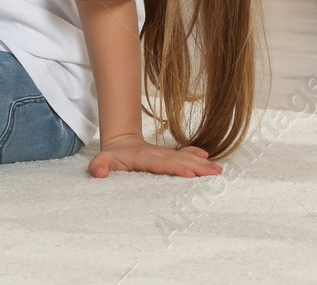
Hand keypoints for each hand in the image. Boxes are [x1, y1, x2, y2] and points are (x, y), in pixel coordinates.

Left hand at [89, 134, 222, 178]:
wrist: (120, 142)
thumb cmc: (112, 156)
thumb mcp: (101, 160)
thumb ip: (99, 166)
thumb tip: (99, 174)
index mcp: (144, 158)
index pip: (161, 163)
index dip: (174, 167)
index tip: (189, 172)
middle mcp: (158, 154)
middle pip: (179, 160)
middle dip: (197, 166)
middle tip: (214, 173)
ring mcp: (165, 154)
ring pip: (185, 157)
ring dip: (202, 163)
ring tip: (217, 170)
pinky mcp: (169, 156)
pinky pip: (184, 154)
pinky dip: (196, 155)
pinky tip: (208, 158)